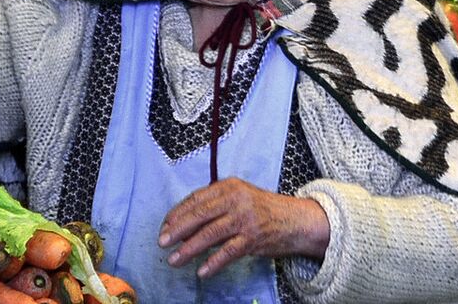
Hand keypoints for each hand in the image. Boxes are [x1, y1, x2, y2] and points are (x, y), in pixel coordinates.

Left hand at [160, 178, 330, 277]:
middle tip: (162, 242)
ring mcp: (245, 219)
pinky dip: (213, 262)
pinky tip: (202, 271)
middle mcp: (237, 199)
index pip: (196, 199)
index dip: (177, 214)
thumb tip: (182, 228)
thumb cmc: (262, 211)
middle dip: (177, 230)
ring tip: (174, 260)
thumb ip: (214, 208)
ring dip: (189, 249)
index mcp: (229, 186)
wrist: (295, 220)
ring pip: (211, 233)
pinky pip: (228, 252)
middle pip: (200, 214)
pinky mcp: (253, 238)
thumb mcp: (239, 199)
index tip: (164, 227)